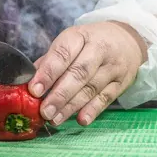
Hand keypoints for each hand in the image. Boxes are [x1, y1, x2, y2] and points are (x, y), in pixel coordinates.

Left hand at [29, 21, 147, 125]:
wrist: (128, 40)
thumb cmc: (91, 42)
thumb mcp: (72, 41)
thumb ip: (51, 60)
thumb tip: (28, 81)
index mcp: (80, 36)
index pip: (63, 54)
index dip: (48, 73)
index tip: (34, 90)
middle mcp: (99, 49)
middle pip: (79, 73)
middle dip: (59, 94)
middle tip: (44, 111)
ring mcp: (113, 67)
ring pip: (91, 88)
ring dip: (72, 106)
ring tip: (55, 119)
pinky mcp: (122, 83)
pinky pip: (106, 98)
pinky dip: (93, 110)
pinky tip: (81, 120)